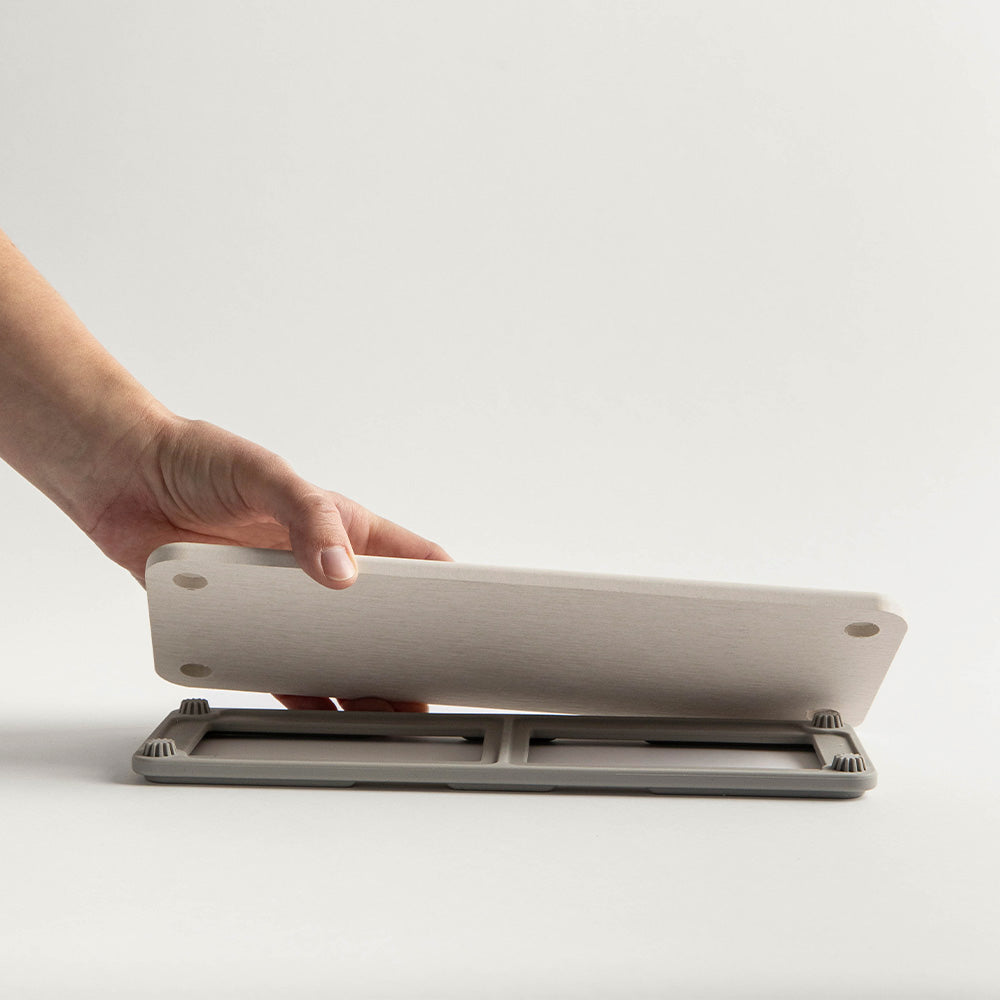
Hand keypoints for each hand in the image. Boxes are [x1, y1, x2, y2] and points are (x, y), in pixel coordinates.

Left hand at [85, 413, 449, 711]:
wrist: (127, 481)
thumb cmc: (201, 460)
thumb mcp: (266, 475)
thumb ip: (308, 518)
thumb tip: (342, 570)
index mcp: (345, 527)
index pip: (414, 560)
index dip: (447, 588)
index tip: (471, 617)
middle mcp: (321, 568)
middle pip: (383, 619)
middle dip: (411, 650)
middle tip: (433, 682)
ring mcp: (287, 601)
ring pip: (340, 651)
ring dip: (366, 680)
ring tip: (393, 711)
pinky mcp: (247, 626)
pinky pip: (285, 670)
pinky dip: (308, 694)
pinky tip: (328, 713)